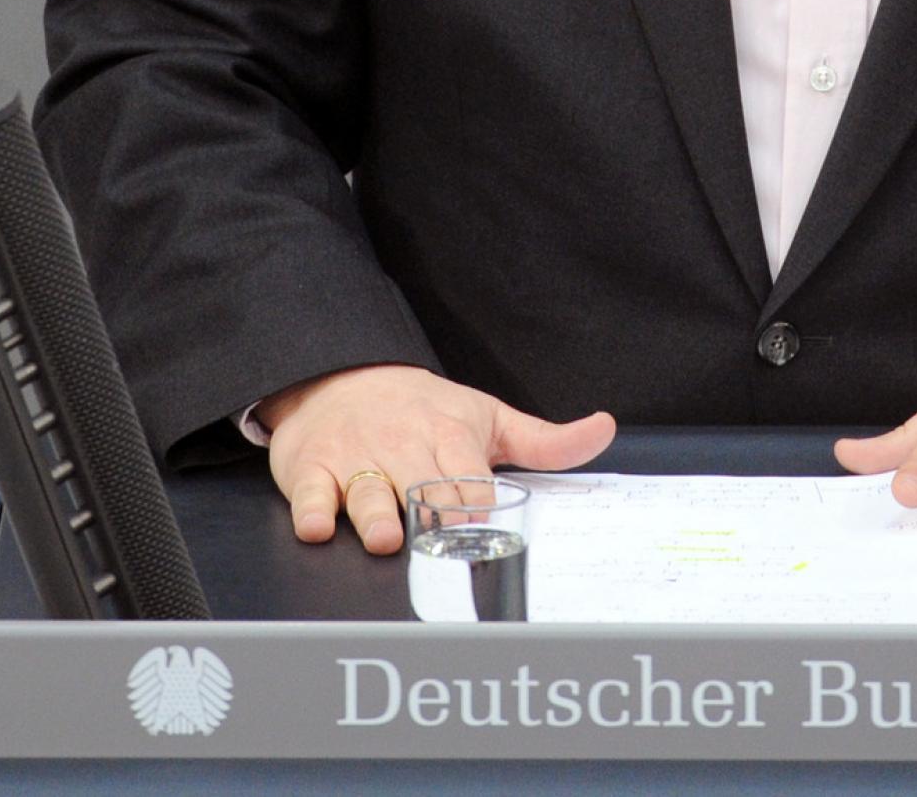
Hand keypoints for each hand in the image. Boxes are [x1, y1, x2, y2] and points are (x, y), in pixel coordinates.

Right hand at [258, 363, 613, 554]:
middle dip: (433, 515)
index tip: (486, 530)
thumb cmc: (423, 407)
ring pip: (368, 492)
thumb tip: (605, 429)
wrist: (342, 374)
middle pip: (421, 486)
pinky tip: (319, 526)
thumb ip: (545, 441)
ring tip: (387, 538)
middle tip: (444, 542)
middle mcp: (404, 445)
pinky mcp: (312, 466)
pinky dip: (313, 509)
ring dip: (377, 515)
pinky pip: (311, 491)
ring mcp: (356, 457)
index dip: (478, 506)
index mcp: (451, 435)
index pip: (469, 478)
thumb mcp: (488, 416)